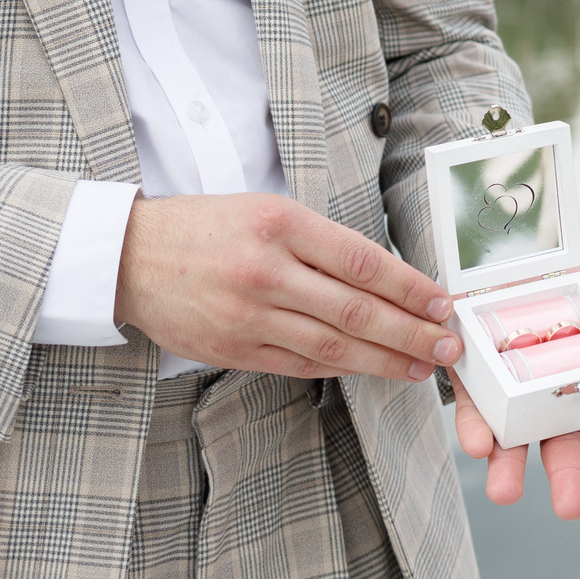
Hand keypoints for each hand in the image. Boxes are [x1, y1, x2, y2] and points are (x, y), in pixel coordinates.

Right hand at [114, 192, 458, 379]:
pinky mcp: (232, 349)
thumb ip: (322, 242)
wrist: (130, 256)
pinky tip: (371, 368)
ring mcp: (248, 316)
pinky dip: (341, 368)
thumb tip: (388, 277)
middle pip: (356, 310)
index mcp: (280, 225)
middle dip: (412, 332)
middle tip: (449, 344)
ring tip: (423, 366)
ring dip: (386, 360)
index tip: (443, 301)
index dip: (411, 287)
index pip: (363, 262)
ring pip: (333, 346)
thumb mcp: (267, 210)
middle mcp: (266, 271)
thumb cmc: (206, 226)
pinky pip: (300, 364)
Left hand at [450, 259, 579, 520]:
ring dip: (510, 469)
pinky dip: (476, 430)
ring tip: (506, 493)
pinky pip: (475, 413)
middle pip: (563, 449)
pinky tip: (479, 446)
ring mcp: (513, 400)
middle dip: (567, 479)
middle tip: (571, 507)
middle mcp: (554, 406)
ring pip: (515, 444)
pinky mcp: (476, 383)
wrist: (522, 259)